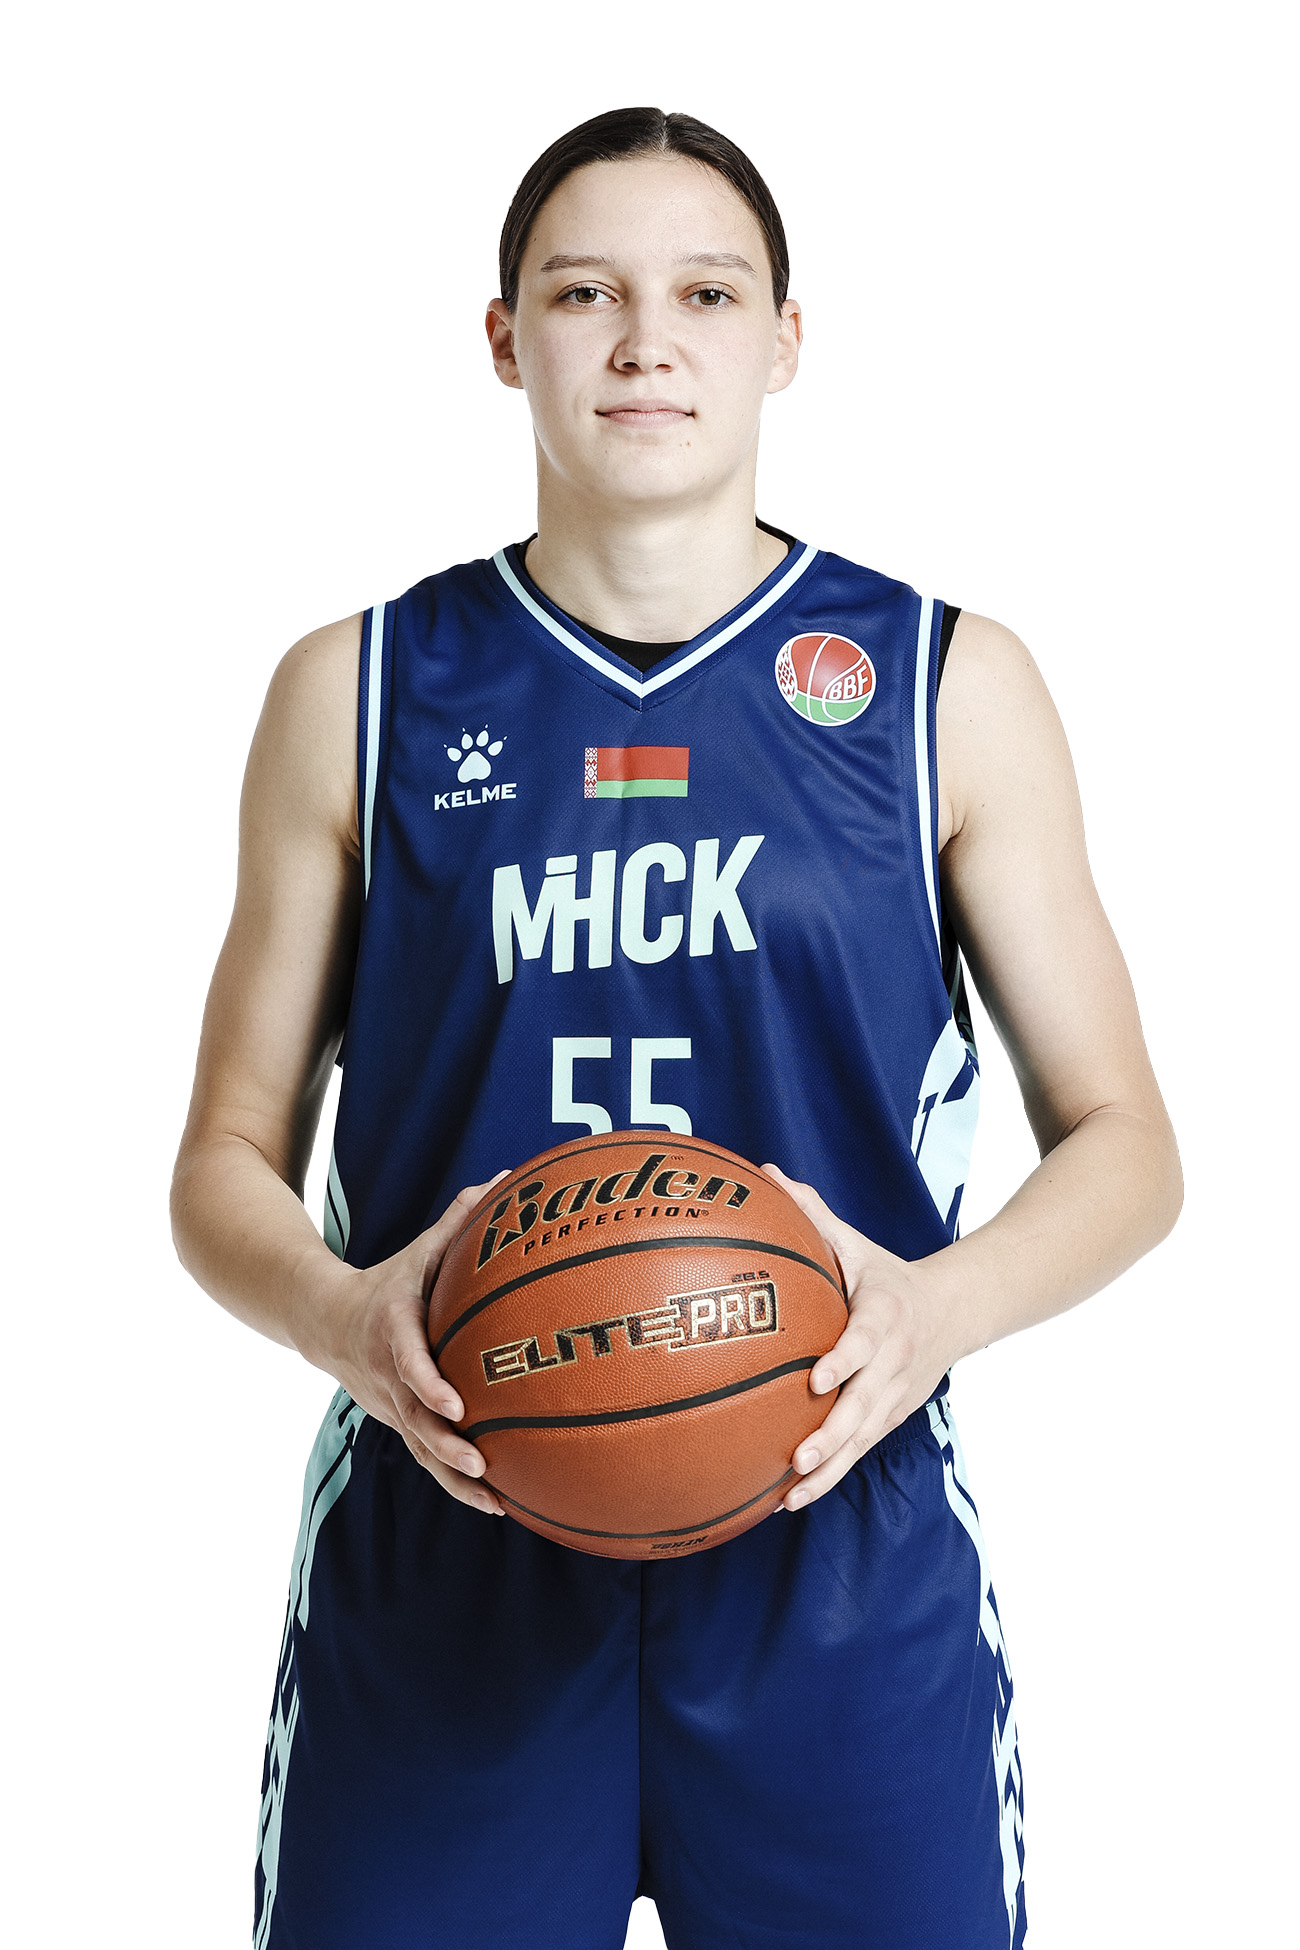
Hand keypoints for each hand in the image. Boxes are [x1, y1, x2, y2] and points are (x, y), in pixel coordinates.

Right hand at [304, 1174, 508, 1513]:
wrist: (322, 1319)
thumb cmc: (386, 1281)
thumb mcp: (417, 1250)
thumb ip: (459, 1221)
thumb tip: (505, 1178)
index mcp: (391, 1332)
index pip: (407, 1361)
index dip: (428, 1383)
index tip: (455, 1403)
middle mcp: (387, 1376)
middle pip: (414, 1418)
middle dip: (445, 1444)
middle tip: (480, 1460)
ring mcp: (390, 1405)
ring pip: (420, 1449)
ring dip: (453, 1478)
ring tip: (494, 1499)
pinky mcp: (398, 1422)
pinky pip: (425, 1457)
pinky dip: (454, 1483)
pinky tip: (495, 1503)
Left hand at [761, 1164, 958, 1510]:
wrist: (958, 1310)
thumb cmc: (888, 1275)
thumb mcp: (858, 1243)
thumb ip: (813, 1214)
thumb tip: (766, 1173)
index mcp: (885, 1316)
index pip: (864, 1342)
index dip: (844, 1361)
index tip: (815, 1379)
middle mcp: (894, 1362)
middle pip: (865, 1406)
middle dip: (833, 1436)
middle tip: (797, 1459)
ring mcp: (896, 1395)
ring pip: (863, 1440)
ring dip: (830, 1470)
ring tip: (789, 1495)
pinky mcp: (892, 1417)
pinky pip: (861, 1451)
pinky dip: (832, 1476)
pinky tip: (790, 1500)